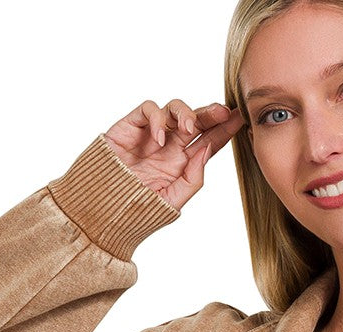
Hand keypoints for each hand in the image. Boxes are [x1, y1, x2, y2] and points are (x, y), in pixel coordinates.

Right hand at [103, 97, 243, 210]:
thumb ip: (193, 178)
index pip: (208, 141)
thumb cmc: (138, 209)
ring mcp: (152, 134)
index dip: (224, 129)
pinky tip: (160, 140)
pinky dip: (157, 120)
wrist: (103, 210)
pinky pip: (149, 110)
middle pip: (196, 120)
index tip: (239, 119)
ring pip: (174, 109)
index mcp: (183, 162)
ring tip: (189, 129)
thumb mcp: (173, 200)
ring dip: (186, 114)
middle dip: (211, 113)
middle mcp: (170, 145)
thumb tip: (206, 150)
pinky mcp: (132, 126)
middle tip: (222, 112)